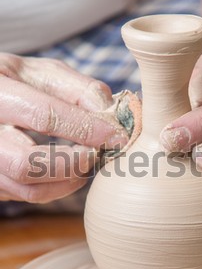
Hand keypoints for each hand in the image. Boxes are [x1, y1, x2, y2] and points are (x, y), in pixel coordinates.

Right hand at [0, 54, 127, 202]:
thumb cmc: (17, 83)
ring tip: (88, 162)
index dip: (85, 128)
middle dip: (73, 163)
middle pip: (26, 164)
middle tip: (98, 155)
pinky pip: (27, 195)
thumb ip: (79, 89)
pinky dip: (57, 187)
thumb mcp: (44, 73)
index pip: (42, 116)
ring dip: (68, 181)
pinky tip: (71, 171)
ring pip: (27, 189)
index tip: (115, 135)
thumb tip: (110, 114)